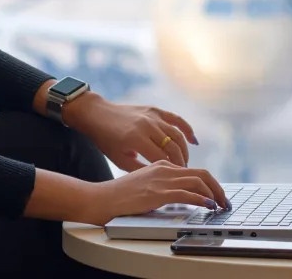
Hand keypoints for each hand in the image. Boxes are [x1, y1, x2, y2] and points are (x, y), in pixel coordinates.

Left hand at [65, 94, 199, 170]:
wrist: (98, 115)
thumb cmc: (106, 141)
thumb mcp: (120, 160)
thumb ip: (141, 169)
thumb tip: (161, 180)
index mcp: (136, 139)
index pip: (163, 158)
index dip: (173, 170)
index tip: (179, 181)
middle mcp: (147, 125)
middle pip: (173, 147)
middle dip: (182, 162)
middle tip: (185, 174)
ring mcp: (152, 116)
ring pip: (177, 134)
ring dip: (184, 150)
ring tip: (185, 162)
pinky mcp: (154, 109)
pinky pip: (176, 119)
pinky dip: (187, 129)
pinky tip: (194, 141)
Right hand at [78, 160, 229, 225]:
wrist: (102, 198)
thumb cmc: (119, 194)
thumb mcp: (143, 183)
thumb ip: (160, 185)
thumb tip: (178, 195)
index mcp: (161, 165)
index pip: (193, 171)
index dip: (209, 183)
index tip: (215, 195)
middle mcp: (164, 168)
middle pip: (201, 173)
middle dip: (217, 187)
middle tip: (224, 201)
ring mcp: (162, 179)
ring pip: (198, 180)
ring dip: (214, 193)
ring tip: (220, 205)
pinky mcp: (159, 192)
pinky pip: (187, 193)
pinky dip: (202, 199)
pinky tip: (207, 205)